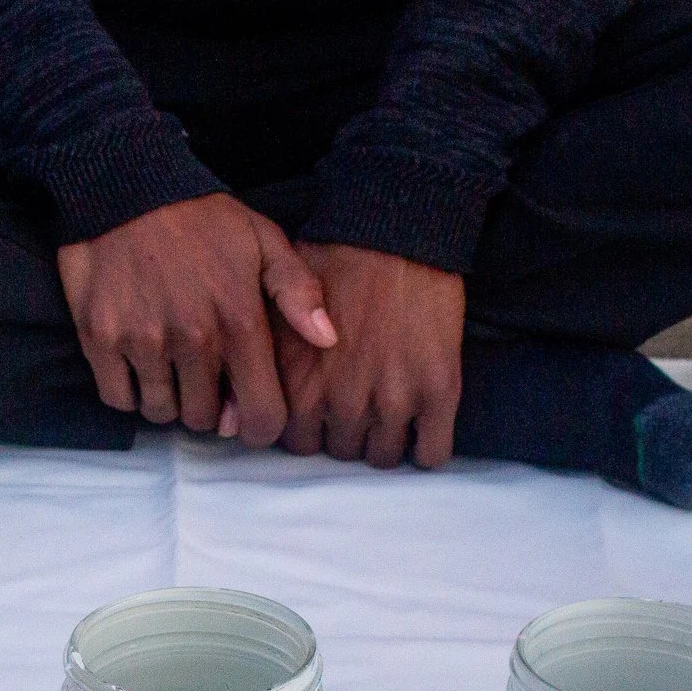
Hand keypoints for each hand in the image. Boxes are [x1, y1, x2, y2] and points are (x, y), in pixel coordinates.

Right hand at [56, 194, 338, 447]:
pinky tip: (138, 363)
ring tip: (171, 366)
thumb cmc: (200, 218)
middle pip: (205, 420)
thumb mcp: (263, 240)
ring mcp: (142, 342)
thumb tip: (328, 339)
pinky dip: (130, 392)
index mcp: (240, 321)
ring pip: (161, 412)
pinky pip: (119, 399)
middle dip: (209, 407)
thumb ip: (298, 291)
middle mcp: (192, 339)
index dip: (258, 425)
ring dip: (169, 399)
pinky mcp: (100, 339)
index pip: (260, 416)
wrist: (125, 184)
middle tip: (204, 377)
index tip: (247, 413)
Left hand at [277, 244, 464, 468]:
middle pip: (340, 451)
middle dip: (346, 432)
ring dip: (384, 440)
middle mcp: (341, 402)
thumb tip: (254, 387)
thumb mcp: (277, 313)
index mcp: (298, 384)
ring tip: (390, 414)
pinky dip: (427, 450)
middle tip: (358, 406)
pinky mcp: (437, 393)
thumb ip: (269, 356)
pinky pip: (432, 453)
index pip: (297, 442)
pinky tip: (423, 430)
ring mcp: (391, 401)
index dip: (310, 427)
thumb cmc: (334, 259)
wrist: (395, 233)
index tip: (321, 412)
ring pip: (381, 457)